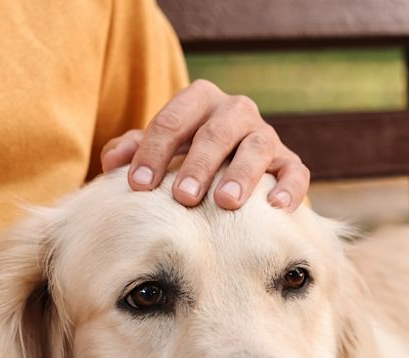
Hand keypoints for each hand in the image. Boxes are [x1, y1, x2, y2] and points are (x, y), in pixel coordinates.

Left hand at [100, 79, 308, 210]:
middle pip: (216, 132)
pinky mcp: (290, 162)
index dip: (153, 152)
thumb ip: (133, 150)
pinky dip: (288, 187)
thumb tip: (112, 162)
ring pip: (257, 148)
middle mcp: (236, 111)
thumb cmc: (186, 159)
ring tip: (226, 202)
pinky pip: (295, 171)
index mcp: (201, 99)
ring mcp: (266, 136)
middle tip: (183, 197)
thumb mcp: (160, 150)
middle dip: (198, 165)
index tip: (138, 187)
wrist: (234, 173)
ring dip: (241, 174)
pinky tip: (276, 207)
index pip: (173, 120)